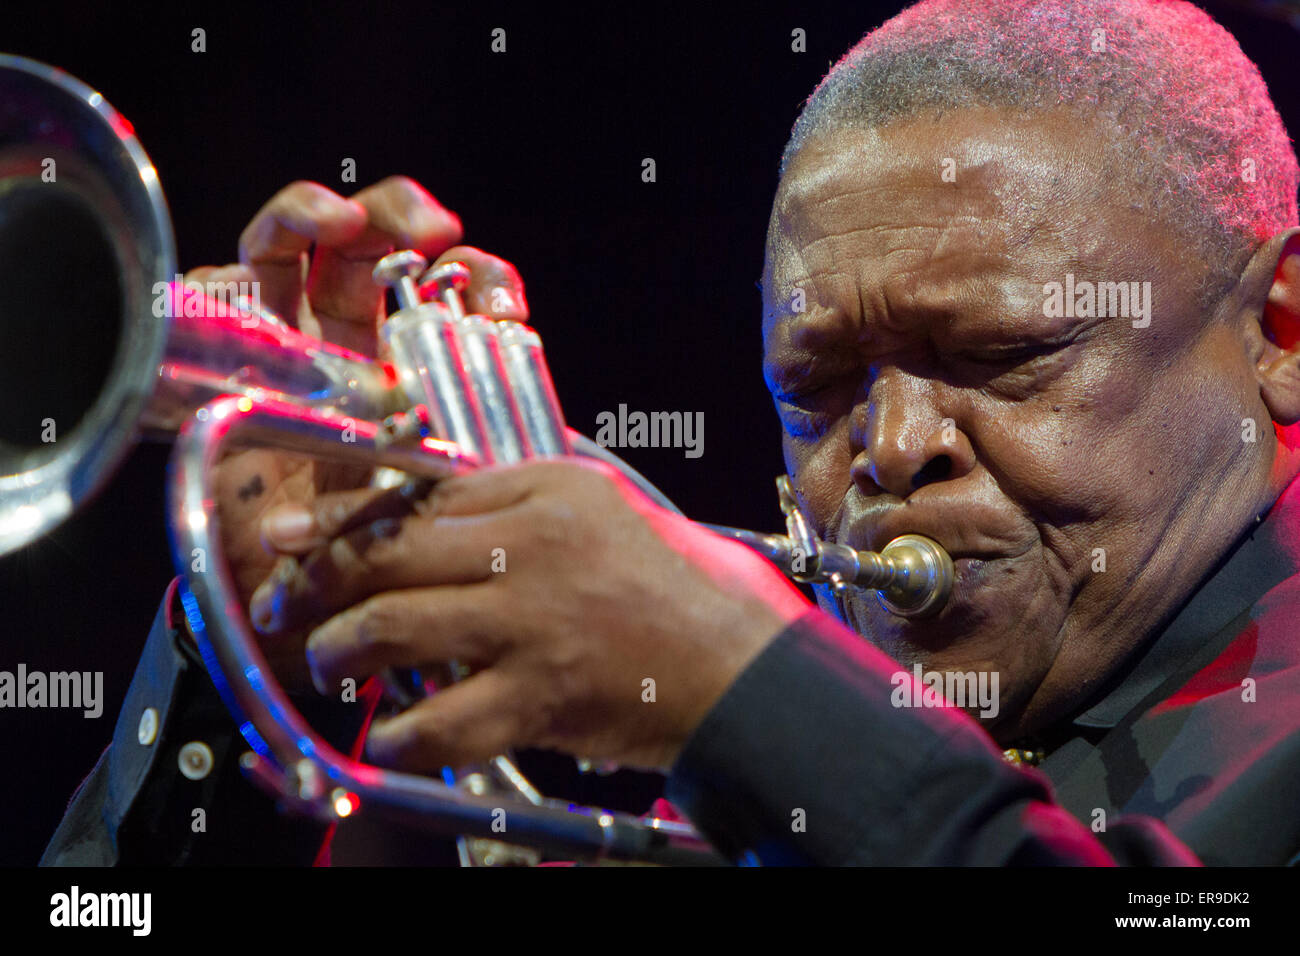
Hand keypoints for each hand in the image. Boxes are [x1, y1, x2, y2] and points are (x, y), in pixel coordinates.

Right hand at [184, 176, 527, 686]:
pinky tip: (262, 271)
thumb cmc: (375, 553)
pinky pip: (217, 289)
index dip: (478, 280)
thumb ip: (485, 459)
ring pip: (293, 247)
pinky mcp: (222, 360)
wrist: (297, 612)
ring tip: (342, 219)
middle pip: (368, 249)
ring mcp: (283, 345)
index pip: (447, 295)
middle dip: (400, 217)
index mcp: (412, 368)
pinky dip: (238, 266)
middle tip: (433, 230)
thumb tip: (553, 432)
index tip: (501, 300)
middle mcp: (348, 347)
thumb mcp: (440, 498)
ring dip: (314, 213)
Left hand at [251, 459, 810, 769]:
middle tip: (282, 601)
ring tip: (328, 663)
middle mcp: (529, 546)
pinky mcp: (539, 696)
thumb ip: (513, 504)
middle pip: (384, 552)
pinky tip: (389, 736)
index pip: (414, 493)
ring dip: (337, 650)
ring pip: (389, 629)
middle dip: (312, 580)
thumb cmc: (671, 585)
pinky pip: (436, 724)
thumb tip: (419, 516)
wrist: (738, 664)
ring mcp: (530, 623)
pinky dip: (398, 735)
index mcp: (543, 491)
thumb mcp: (597, 510)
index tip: (288, 532)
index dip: (337, 515)